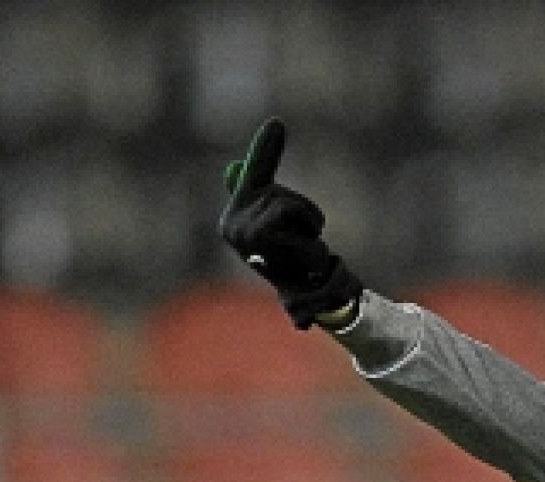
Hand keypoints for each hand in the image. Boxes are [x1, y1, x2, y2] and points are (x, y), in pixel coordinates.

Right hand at [219, 117, 360, 328]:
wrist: (306, 296)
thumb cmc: (291, 260)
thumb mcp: (278, 228)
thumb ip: (259, 198)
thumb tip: (233, 168)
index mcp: (234, 216)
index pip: (253, 175)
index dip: (265, 148)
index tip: (278, 122)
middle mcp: (232, 224)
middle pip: (281, 194)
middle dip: (303, 214)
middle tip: (301, 241)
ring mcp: (246, 234)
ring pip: (292, 206)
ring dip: (310, 228)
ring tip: (304, 250)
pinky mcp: (263, 240)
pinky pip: (299, 220)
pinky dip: (312, 239)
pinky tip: (306, 261)